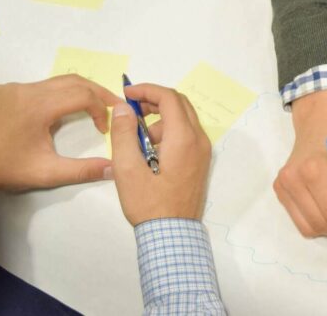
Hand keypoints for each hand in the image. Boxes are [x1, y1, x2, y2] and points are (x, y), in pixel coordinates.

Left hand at [0, 75, 117, 193]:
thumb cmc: (6, 170)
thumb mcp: (47, 173)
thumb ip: (83, 170)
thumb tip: (114, 168)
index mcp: (38, 107)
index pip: (82, 95)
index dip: (101, 107)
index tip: (104, 127)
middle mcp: (25, 89)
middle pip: (72, 81)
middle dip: (95, 92)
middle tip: (112, 104)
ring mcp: (11, 87)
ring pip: (52, 82)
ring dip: (73, 93)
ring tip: (87, 107)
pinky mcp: (0, 89)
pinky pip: (33, 87)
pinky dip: (50, 95)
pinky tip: (51, 113)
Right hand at [109, 84, 211, 224]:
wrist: (172, 236)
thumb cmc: (148, 204)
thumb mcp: (127, 169)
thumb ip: (124, 135)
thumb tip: (125, 108)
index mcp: (184, 139)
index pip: (169, 98)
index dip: (147, 90)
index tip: (126, 94)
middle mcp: (199, 140)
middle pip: (179, 104)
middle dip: (154, 100)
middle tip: (130, 109)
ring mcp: (203, 151)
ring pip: (183, 119)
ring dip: (159, 119)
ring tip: (136, 140)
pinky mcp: (200, 161)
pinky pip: (186, 134)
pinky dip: (167, 132)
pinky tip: (148, 151)